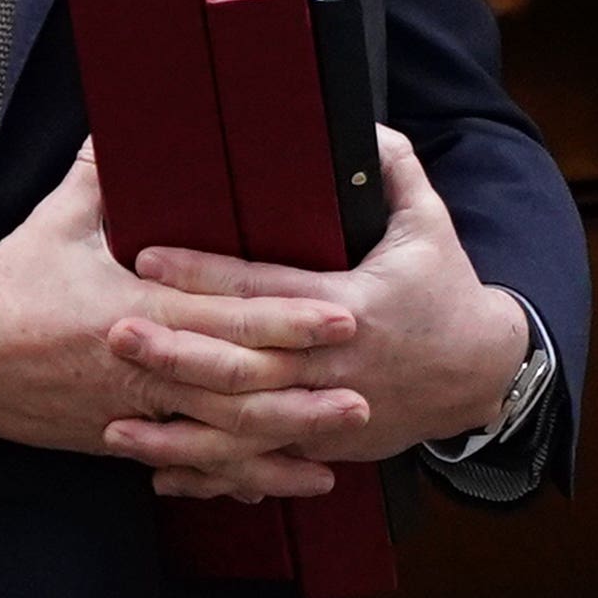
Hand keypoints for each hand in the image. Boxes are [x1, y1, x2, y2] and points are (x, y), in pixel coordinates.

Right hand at [0, 143, 370, 496]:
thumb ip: (99, 178)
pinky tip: (276, 480)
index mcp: (137, 309)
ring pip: (222, 435)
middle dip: (304, 389)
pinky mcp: (123, 438)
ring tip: (338, 441)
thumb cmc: (6, 289)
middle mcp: (145, 367)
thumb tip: (123, 133)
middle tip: (363, 387)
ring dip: (283, 441)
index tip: (338, 313)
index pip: (228, 315)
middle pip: (239, 385)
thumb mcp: (55, 223)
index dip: (287, 317)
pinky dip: (236, 475)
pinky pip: (190, 460)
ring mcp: (136, 411)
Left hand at [119, 129, 529, 495]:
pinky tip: (161, 473)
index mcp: (350, 305)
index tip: (147, 259)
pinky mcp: (326, 446)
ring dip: (180, 430)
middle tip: (114, 333)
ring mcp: (327, 415)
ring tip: (117, 423)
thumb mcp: (428, 223)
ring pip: (244, 428)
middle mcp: (333, 365)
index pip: (262, 289)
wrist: (482, 375)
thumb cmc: (447, 290)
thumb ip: (394, 167)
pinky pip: (261, 464)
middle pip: (243, 364)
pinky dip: (213, 473)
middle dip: (176, 352)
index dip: (204, 275)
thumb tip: (359, 124)